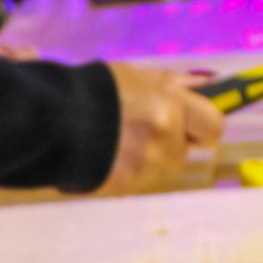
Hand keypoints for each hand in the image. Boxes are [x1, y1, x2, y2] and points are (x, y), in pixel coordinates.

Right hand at [100, 64, 224, 193]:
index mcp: (168, 110)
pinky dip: (125, 167)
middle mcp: (163, 142)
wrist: (49, 121)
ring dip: (146, 154)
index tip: (191, 118)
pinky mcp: (125, 186)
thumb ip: (171, 82)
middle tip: (141, 124)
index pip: (213, 125)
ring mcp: (145, 168)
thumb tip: (208, 81)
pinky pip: (136, 177)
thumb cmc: (92, 91)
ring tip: (115, 136)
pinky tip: (104, 151)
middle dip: (169, 140)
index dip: (202, 122)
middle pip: (184, 150)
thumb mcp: (132, 76)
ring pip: (160, 165)